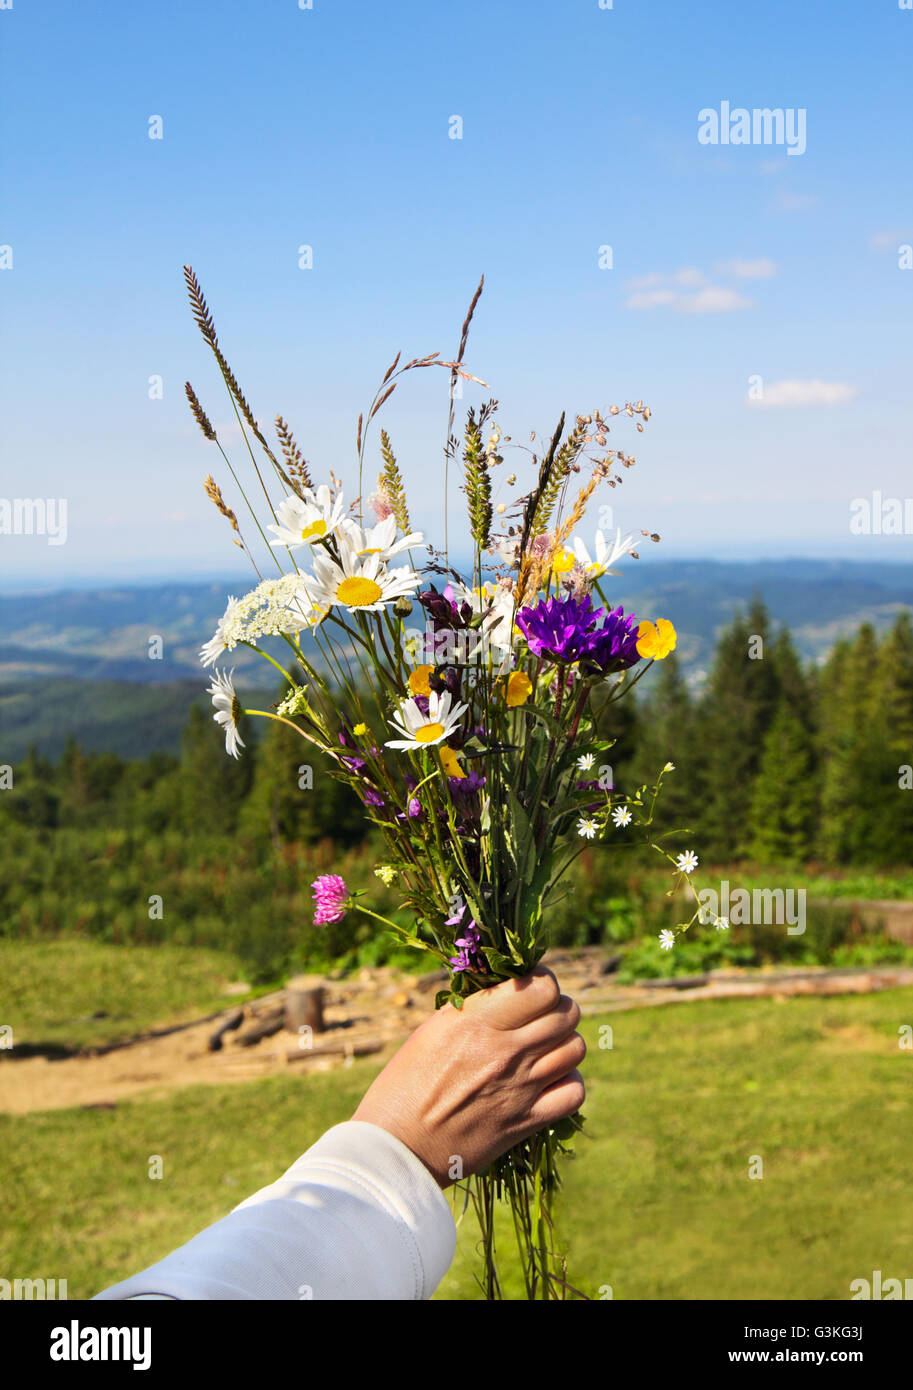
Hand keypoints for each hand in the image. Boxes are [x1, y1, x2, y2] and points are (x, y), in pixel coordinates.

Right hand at [352, 965, 584, 1186]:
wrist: (398, 1146)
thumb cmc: (405, 1084)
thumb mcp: (432, 1030)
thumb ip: (475, 1007)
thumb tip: (506, 987)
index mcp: (476, 1020)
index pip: (542, 987)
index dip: (544, 981)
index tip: (532, 987)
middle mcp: (504, 1049)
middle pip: (567, 1014)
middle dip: (557, 1010)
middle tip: (539, 1018)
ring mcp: (520, 1087)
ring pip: (576, 1048)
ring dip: (564, 1044)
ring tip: (545, 1049)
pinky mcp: (527, 1121)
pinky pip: (575, 1092)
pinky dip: (568, 1083)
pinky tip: (551, 1082)